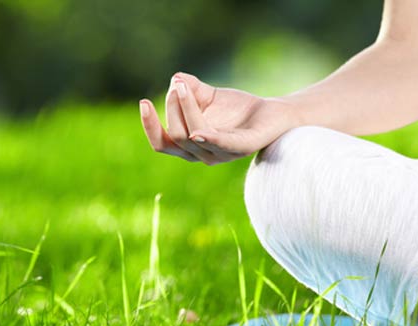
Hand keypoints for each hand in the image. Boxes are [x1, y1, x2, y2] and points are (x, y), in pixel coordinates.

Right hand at [139, 72, 298, 164]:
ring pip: (193, 137)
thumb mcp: (208, 95)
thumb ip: (190, 88)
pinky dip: (208, 138)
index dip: (150, 126)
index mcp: (192, 146)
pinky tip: (198, 130)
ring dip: (185, 110)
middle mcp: (204, 154)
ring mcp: (223, 154)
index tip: (143, 102)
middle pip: (176, 136)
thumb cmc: (238, 109)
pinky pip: (222, 145)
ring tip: (184, 87)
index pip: (162, 143)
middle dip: (172, 108)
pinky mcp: (243, 147)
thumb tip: (175, 79)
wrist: (274, 113)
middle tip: (178, 86)